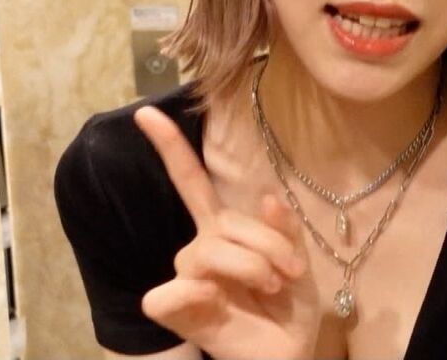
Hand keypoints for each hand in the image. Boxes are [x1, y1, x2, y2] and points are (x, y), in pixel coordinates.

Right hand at [134, 106, 320, 359]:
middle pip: (224, 221)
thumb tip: (267, 198)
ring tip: (273, 287)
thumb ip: (284, 231)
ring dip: (252, 266)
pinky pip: (169, 292)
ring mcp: (188, 277)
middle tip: (291, 273)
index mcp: (224, 230)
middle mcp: (200, 248)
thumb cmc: (289, 310)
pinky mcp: (177, 308)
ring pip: (210, 250)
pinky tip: (217, 301)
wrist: (289, 353)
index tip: (147, 111)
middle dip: (268, 243)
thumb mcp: (299, 264)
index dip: (170, 147)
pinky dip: (197, 293)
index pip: (192, 183)